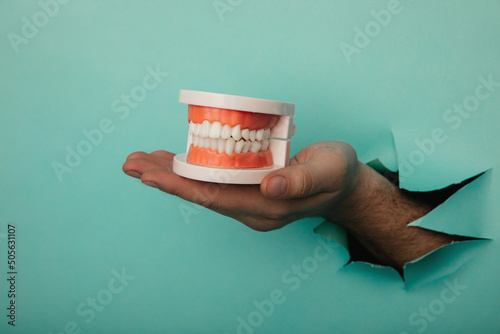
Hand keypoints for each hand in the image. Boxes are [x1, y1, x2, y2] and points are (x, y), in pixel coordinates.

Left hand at [122, 141, 360, 230]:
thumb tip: (269, 188)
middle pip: (201, 194)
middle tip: (131, 163)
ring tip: (139, 160)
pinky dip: (190, 170)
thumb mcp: (329, 169)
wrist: (343, 185)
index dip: (181, 186)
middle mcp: (252, 209)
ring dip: (171, 175)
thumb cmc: (337, 173)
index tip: (150, 175)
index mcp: (269, 208)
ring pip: (204, 188)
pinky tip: (171, 160)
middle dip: (165, 180)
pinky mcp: (248, 190)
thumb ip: (302, 180)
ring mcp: (248, 202)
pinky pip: (214, 181)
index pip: (216, 198)